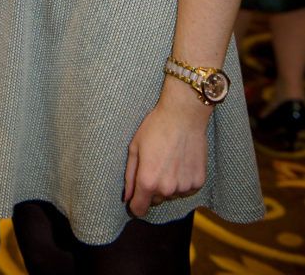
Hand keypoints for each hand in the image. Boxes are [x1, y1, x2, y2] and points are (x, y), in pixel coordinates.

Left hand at [123, 82, 209, 217]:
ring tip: (169, 161)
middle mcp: (166, 189)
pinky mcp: (198, 182)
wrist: (184, 116)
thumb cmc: (155, 128)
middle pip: (155, 201)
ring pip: (171, 194)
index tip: (136, 196)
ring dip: (168, 184)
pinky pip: (186, 189)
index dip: (135, 204)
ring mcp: (184, 187)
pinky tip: (181, 162)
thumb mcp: (134, 147)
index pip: (139, 210)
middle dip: (152, 189)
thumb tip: (127, 197)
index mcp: (147, 181)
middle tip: (155, 165)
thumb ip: (129, 175)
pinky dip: (183, 180)